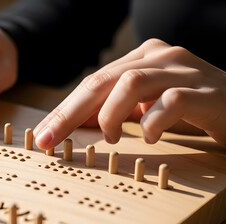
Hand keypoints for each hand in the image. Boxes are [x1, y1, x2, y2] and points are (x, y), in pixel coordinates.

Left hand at [34, 39, 225, 147]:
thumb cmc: (192, 109)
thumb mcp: (147, 106)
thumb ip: (115, 109)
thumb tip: (76, 124)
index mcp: (143, 58)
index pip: (94, 82)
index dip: (65, 109)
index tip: (43, 134)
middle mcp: (161, 57)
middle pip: (103, 80)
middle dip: (70, 113)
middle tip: (50, 139)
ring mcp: (185, 71)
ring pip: (131, 82)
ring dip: (111, 115)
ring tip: (110, 138)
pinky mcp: (207, 92)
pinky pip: (171, 102)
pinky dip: (152, 122)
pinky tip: (148, 137)